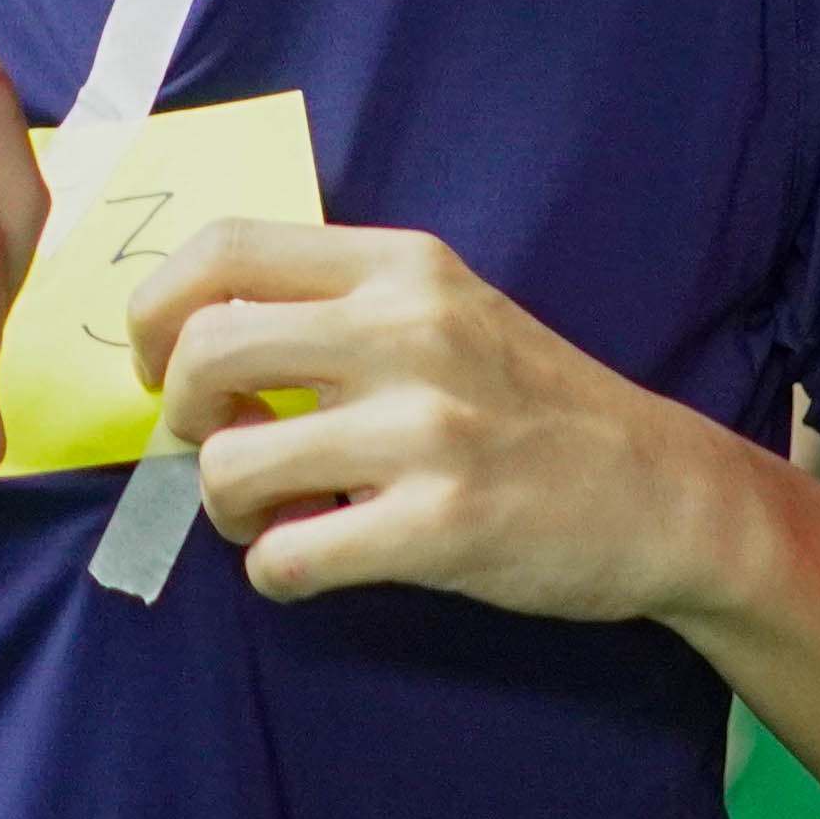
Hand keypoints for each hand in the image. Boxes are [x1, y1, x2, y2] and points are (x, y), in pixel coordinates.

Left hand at [130, 222, 753, 624]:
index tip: (160, 362)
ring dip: (224, 507)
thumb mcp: (447, 310)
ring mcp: (425, 431)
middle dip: (179, 413)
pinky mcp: (440, 525)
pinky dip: (275, 572)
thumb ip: (340, 306)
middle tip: (213, 445)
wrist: (664, 494)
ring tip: (268, 517)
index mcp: (400, 267)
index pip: (224, 246)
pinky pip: (287, 557)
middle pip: (204, 348)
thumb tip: (197, 339)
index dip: (155, 308)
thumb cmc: (536, 407)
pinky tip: (310, 563)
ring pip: (230, 465)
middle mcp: (407, 332)